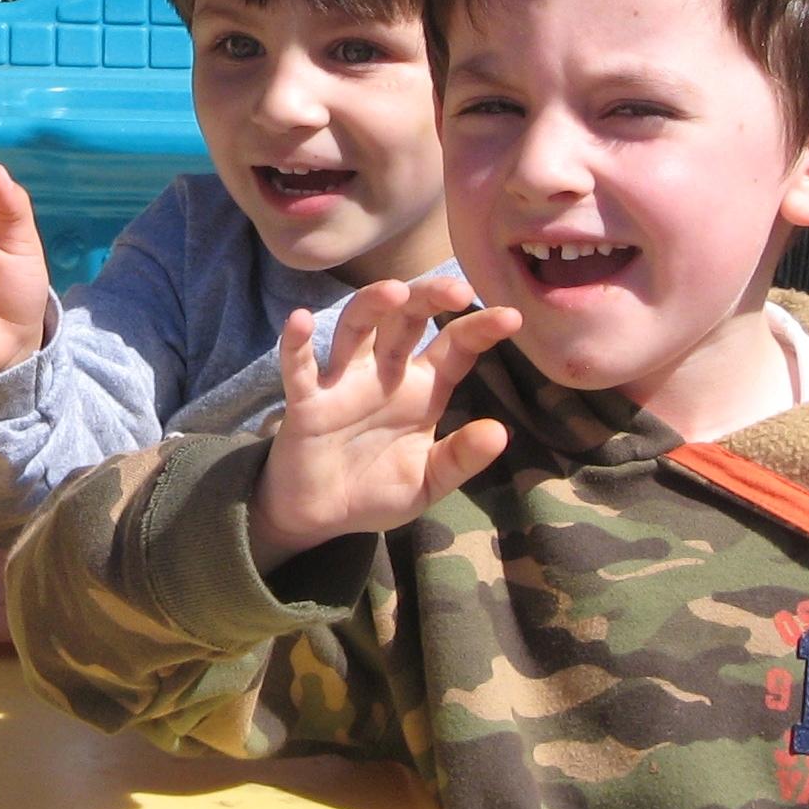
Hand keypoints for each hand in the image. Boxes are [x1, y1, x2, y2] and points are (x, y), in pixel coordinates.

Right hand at [247, 275, 521, 572]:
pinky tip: (300, 320)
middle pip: (406, 320)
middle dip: (429, 298)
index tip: (511, 317)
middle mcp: (384, 375)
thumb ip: (460, 459)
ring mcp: (343, 384)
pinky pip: (300, 369)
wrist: (320, 518)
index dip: (480, 329)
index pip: (454, 347)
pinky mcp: (307, 404)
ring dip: (372, 306)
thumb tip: (500, 432)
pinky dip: (297, 344)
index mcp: (422, 390)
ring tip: (394, 292)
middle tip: (456, 289)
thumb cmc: (376, 489)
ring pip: (356, 329)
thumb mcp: (428, 482)